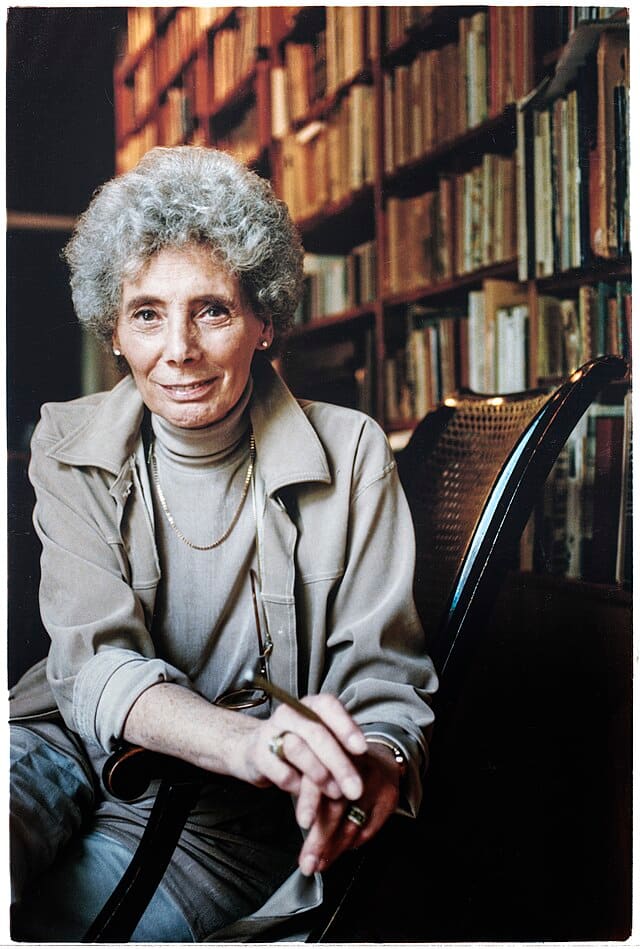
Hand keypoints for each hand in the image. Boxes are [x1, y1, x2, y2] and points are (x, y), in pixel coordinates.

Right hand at [239, 693, 367, 806]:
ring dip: (320, 775)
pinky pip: (282, 773)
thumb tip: (360, 771)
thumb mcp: (321, 742)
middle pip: (316, 733)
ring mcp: (270, 731)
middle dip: (338, 763)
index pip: (328, 706)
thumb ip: (339, 749)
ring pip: (298, 750)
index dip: (345, 726)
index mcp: (309, 705)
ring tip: (334, 793)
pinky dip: (297, 786)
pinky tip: (304, 791)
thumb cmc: (300, 746)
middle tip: (355, 789)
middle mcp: (289, 713)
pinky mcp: (258, 754)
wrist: (256, 751)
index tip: (362, 750)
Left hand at [297, 742, 400, 876]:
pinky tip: (340, 851)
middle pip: (336, 806)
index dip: (309, 801)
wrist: (382, 757)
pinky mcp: (389, 797)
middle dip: (319, 839)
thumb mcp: (319, 764)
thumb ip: (303, 784)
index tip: (302, 822)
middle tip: (307, 862)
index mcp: (329, 754)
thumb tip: (294, 820)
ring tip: (318, 863)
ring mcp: (374, 782)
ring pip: (352, 824)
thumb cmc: (340, 767)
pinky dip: (352, 844)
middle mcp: (354, 766)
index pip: (318, 779)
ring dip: (333, 849)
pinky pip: (368, 830)